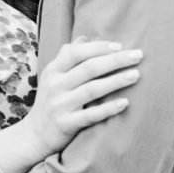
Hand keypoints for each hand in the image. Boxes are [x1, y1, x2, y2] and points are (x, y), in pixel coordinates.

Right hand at [22, 37, 141, 156]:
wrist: (34, 134)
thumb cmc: (49, 101)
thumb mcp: (52, 76)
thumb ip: (66, 57)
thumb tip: (84, 38)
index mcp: (53, 70)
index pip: (76, 52)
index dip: (99, 47)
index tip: (120, 46)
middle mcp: (55, 85)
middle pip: (89, 68)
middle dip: (115, 60)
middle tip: (138, 55)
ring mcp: (60, 105)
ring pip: (92, 90)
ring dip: (116, 81)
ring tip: (136, 75)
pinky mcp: (66, 123)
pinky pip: (91, 115)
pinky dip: (108, 109)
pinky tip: (125, 103)